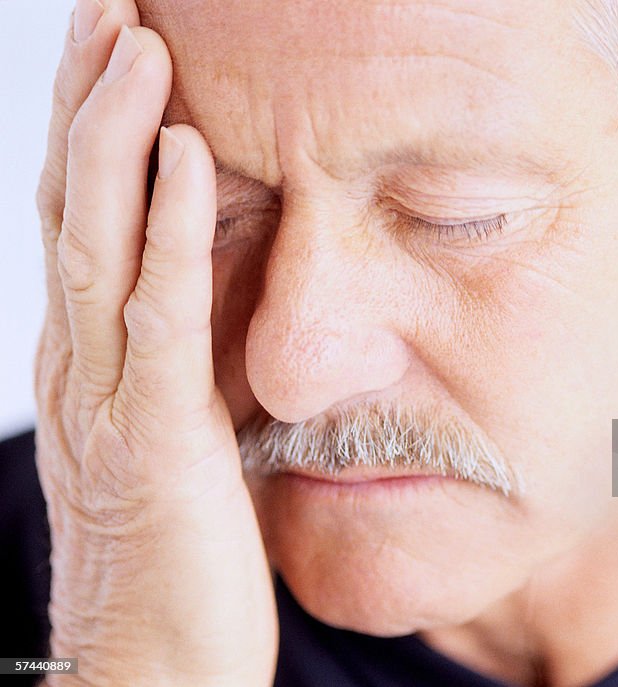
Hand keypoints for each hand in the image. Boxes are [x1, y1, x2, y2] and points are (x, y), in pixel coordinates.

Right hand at [33, 1, 276, 683]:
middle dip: (88, 102)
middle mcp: (83, 363)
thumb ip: (172, 368)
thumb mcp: (169, 437)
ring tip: (136, 43)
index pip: (83, 220)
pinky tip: (184, 156)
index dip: (93, 130)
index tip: (117, 49)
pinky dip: (170, 228)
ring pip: (98, 238)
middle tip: (110, 7)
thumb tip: (198, 302)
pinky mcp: (159, 435)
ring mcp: (111, 396)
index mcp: (92, 360)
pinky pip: (160, 313)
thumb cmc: (173, 557)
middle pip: (75, 205)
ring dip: (116, 135)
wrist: (152, 665)